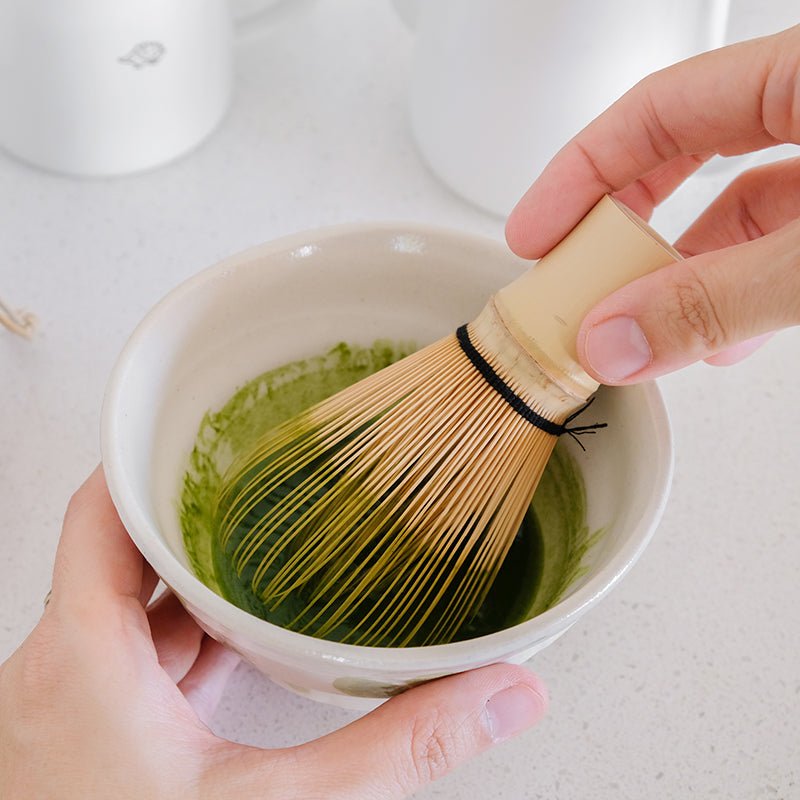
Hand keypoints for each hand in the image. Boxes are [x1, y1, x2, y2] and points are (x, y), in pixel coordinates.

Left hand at [0, 468, 546, 799]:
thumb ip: (398, 746)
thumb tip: (501, 692)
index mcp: (84, 658)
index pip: (100, 509)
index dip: (149, 459)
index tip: (208, 427)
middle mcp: (60, 670)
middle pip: (123, 549)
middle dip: (200, 514)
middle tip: (268, 474)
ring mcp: (69, 704)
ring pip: (131, 605)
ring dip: (196, 577)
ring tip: (268, 539)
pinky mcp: (90, 736)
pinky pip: (134, 654)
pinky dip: (186, 635)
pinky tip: (241, 637)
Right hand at [506, 25, 799, 383]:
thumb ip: (722, 297)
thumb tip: (613, 341)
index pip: (655, 110)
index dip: (578, 175)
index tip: (531, 235)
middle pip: (680, 156)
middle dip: (619, 229)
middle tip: (571, 283)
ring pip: (733, 211)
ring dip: (680, 277)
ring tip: (639, 332)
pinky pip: (777, 243)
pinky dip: (739, 291)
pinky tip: (722, 338)